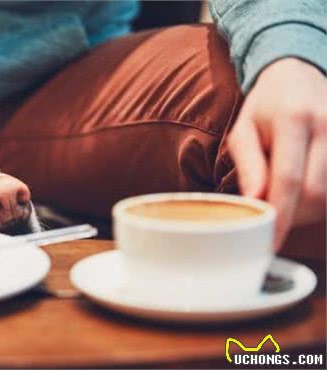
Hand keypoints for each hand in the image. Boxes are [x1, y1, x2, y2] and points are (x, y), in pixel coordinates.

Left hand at [228, 58, 326, 250]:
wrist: (300, 74)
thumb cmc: (266, 106)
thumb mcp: (244, 129)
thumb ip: (249, 164)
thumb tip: (255, 201)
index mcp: (294, 119)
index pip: (289, 180)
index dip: (280, 217)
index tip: (269, 242)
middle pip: (316, 193)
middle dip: (293, 217)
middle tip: (273, 220)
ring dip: (308, 211)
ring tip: (286, 203)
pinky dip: (322, 200)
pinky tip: (304, 194)